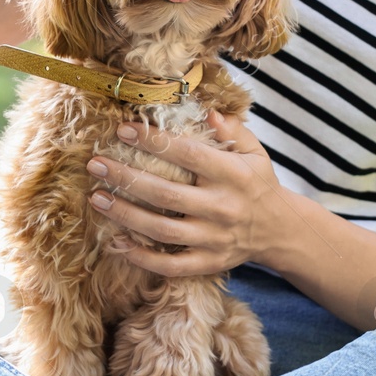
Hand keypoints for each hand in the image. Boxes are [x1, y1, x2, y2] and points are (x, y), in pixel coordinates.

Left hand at [86, 109, 287, 277]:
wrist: (280, 230)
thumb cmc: (258, 183)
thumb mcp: (255, 152)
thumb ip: (232, 130)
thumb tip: (206, 110)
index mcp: (233, 175)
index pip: (188, 154)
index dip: (153, 142)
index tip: (122, 130)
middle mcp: (223, 207)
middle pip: (165, 193)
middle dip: (125, 178)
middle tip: (96, 165)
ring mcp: (214, 238)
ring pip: (161, 229)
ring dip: (125, 215)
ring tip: (97, 199)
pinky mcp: (208, 262)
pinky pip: (170, 264)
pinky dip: (141, 257)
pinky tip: (115, 242)